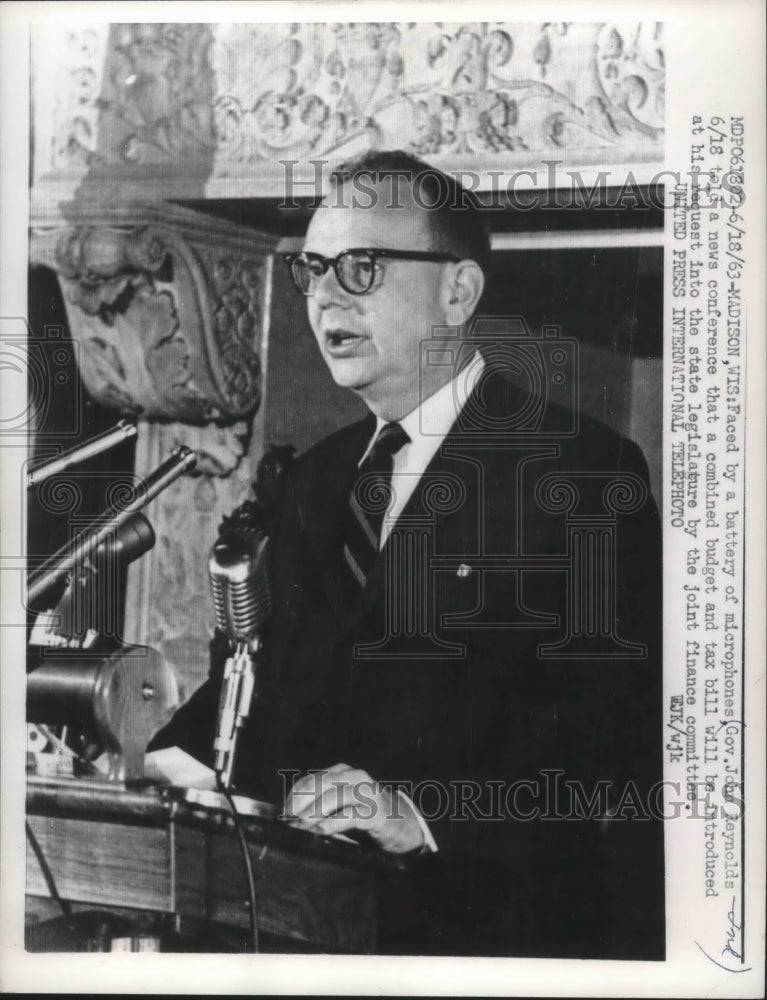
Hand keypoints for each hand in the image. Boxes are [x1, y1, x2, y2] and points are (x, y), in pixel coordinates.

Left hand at [283, 763, 424, 853]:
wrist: (399, 822)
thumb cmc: (363, 812)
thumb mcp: (340, 803)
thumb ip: (320, 804)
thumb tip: (290, 817)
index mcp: (343, 772)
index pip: (311, 779)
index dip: (294, 796)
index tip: (283, 813)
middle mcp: (355, 777)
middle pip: (321, 784)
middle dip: (301, 803)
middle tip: (289, 820)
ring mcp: (367, 793)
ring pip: (334, 797)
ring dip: (313, 814)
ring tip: (301, 827)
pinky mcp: (375, 812)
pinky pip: (350, 816)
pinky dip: (332, 823)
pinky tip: (320, 831)